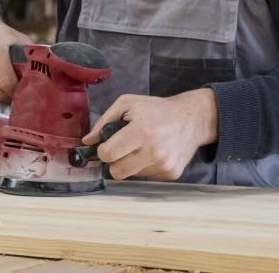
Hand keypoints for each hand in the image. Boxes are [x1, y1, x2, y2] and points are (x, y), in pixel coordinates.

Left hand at [82, 89, 218, 180]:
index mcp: (142, 131)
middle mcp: (154, 151)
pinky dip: (145, 166)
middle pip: (117, 172)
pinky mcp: (171, 173)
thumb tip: (88, 141)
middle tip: (122, 148)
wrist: (190, 119)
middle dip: (114, 161)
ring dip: (131, 163)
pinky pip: (146, 176)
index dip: (103, 150)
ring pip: (131, 175)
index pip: (108, 155)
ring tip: (142, 146)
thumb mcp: (128, 104)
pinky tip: (154, 152)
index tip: (107, 144)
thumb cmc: (157, 110)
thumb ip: (104, 121)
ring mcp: (164, 165)